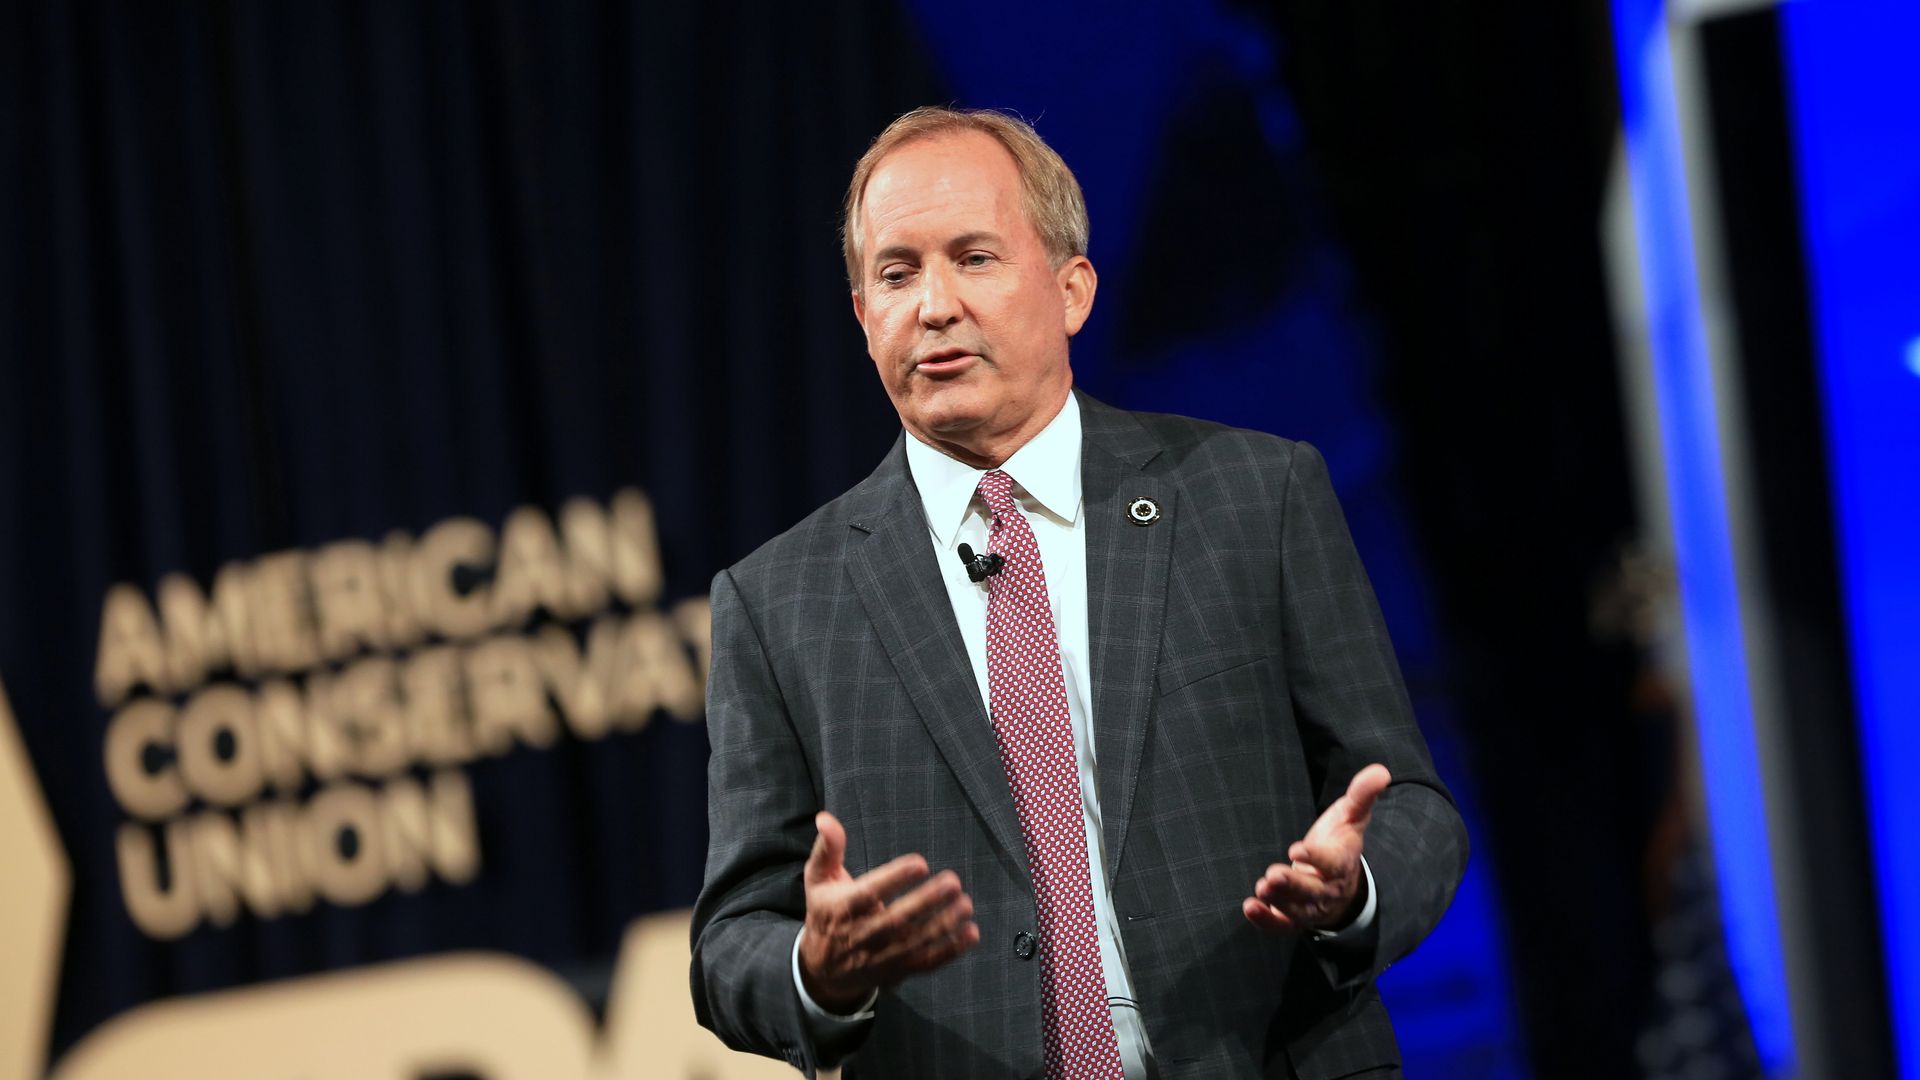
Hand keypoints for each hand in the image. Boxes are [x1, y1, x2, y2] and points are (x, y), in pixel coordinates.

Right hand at [798, 811, 980, 1011]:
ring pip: (915, 942)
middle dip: (926, 901)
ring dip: (943, 924)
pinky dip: (950, 951)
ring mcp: (882, 956)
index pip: (868, 893)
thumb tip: (825, 818)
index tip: (920, 863)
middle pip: (897, 920)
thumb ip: (827, 848)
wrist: (824, 970)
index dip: (894, 879)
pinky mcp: (898, 970)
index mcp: (843, 908)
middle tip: (953, 882)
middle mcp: (862, 935)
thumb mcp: (818, 879)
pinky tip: (971, 933)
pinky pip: (927, 963)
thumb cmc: (826, 912)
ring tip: (966, 904)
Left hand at [1242, 764, 1389, 932]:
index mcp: (1342, 862)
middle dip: (1294, 885)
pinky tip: (1250, 907)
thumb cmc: (1341, 841)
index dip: (1317, 857)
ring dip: (1279, 901)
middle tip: (1273, 875)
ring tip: (1262, 888)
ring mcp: (1311, 907)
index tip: (1297, 848)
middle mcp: (1328, 888)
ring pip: (1298, 910)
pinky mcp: (1294, 918)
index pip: (1333, 863)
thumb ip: (1362, 795)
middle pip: (1313, 891)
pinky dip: (1267, 920)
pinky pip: (1282, 925)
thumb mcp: (1352, 816)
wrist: (1341, 881)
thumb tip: (1381, 771)